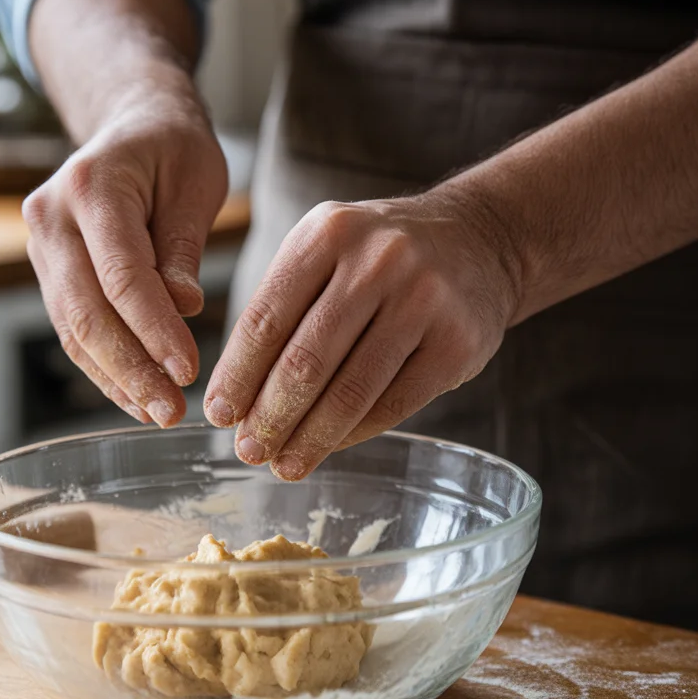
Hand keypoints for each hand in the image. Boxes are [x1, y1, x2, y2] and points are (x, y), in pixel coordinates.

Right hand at [23, 64, 227, 425]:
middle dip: (132, 369)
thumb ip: (184, 247)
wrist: (130, 121)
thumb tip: (183, 308)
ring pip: (74, 329)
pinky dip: (104, 366)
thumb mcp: (196, 182)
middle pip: (87, 312)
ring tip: (157, 413)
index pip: (122, 276)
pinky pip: (73, 328)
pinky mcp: (49, 270)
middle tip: (172, 411)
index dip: (154, 330)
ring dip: (116, 378)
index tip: (188, 371)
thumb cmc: (172, 147)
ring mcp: (42, 245)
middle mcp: (51, 217)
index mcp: (91, 186)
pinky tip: (135, 396)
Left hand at [204, 188, 522, 478]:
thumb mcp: (327, 252)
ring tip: (284, 465)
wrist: (479, 240)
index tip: (218, 415)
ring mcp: (423, 301)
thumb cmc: (380, 257)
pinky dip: (354, 433)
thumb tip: (236, 399)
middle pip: (306, 360)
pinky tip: (330, 447)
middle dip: (270, 416)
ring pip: (351, 390)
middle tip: (248, 451)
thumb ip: (283, 309)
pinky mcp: (457, 343)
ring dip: (310, 438)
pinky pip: (393, 403)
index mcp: (328, 233)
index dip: (237, 375)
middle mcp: (377, 261)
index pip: (267, 319)